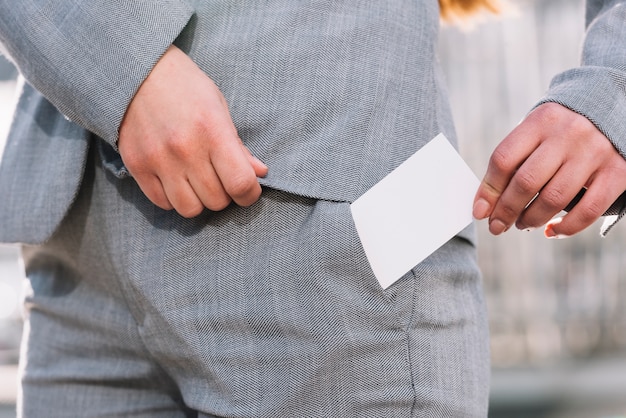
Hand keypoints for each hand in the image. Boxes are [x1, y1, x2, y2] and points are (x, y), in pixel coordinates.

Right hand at [118, 45, 267, 217]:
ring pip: (190, 209)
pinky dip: (174, 198)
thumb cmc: (186, 87)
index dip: (250, 195)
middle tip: (220, 179)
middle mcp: (185, 149)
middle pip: (216, 201)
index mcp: (212, 131)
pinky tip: (176, 180)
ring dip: (200, 201)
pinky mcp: (136, 166)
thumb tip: (259, 174)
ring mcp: (158, 160)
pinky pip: (162, 203)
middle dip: (224, 195)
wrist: (136, 71)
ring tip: (198, 183)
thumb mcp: (219, 107)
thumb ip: (238, 146)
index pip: (240, 184)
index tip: (248, 189)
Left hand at [473, 103, 625, 237]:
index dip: (488, 190)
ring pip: (554, 199)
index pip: (504, 160)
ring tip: (523, 224)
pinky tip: (551, 230)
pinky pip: (588, 211)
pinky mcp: (618, 172)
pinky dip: (566, 228)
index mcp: (541, 121)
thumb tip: (487, 203)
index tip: (480, 212)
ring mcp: (595, 153)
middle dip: (506, 211)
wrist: (616, 107)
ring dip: (531, 219)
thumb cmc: (562, 129)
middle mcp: (569, 134)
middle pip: (526, 182)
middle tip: (497, 226)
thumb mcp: (537, 129)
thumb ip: (515, 159)